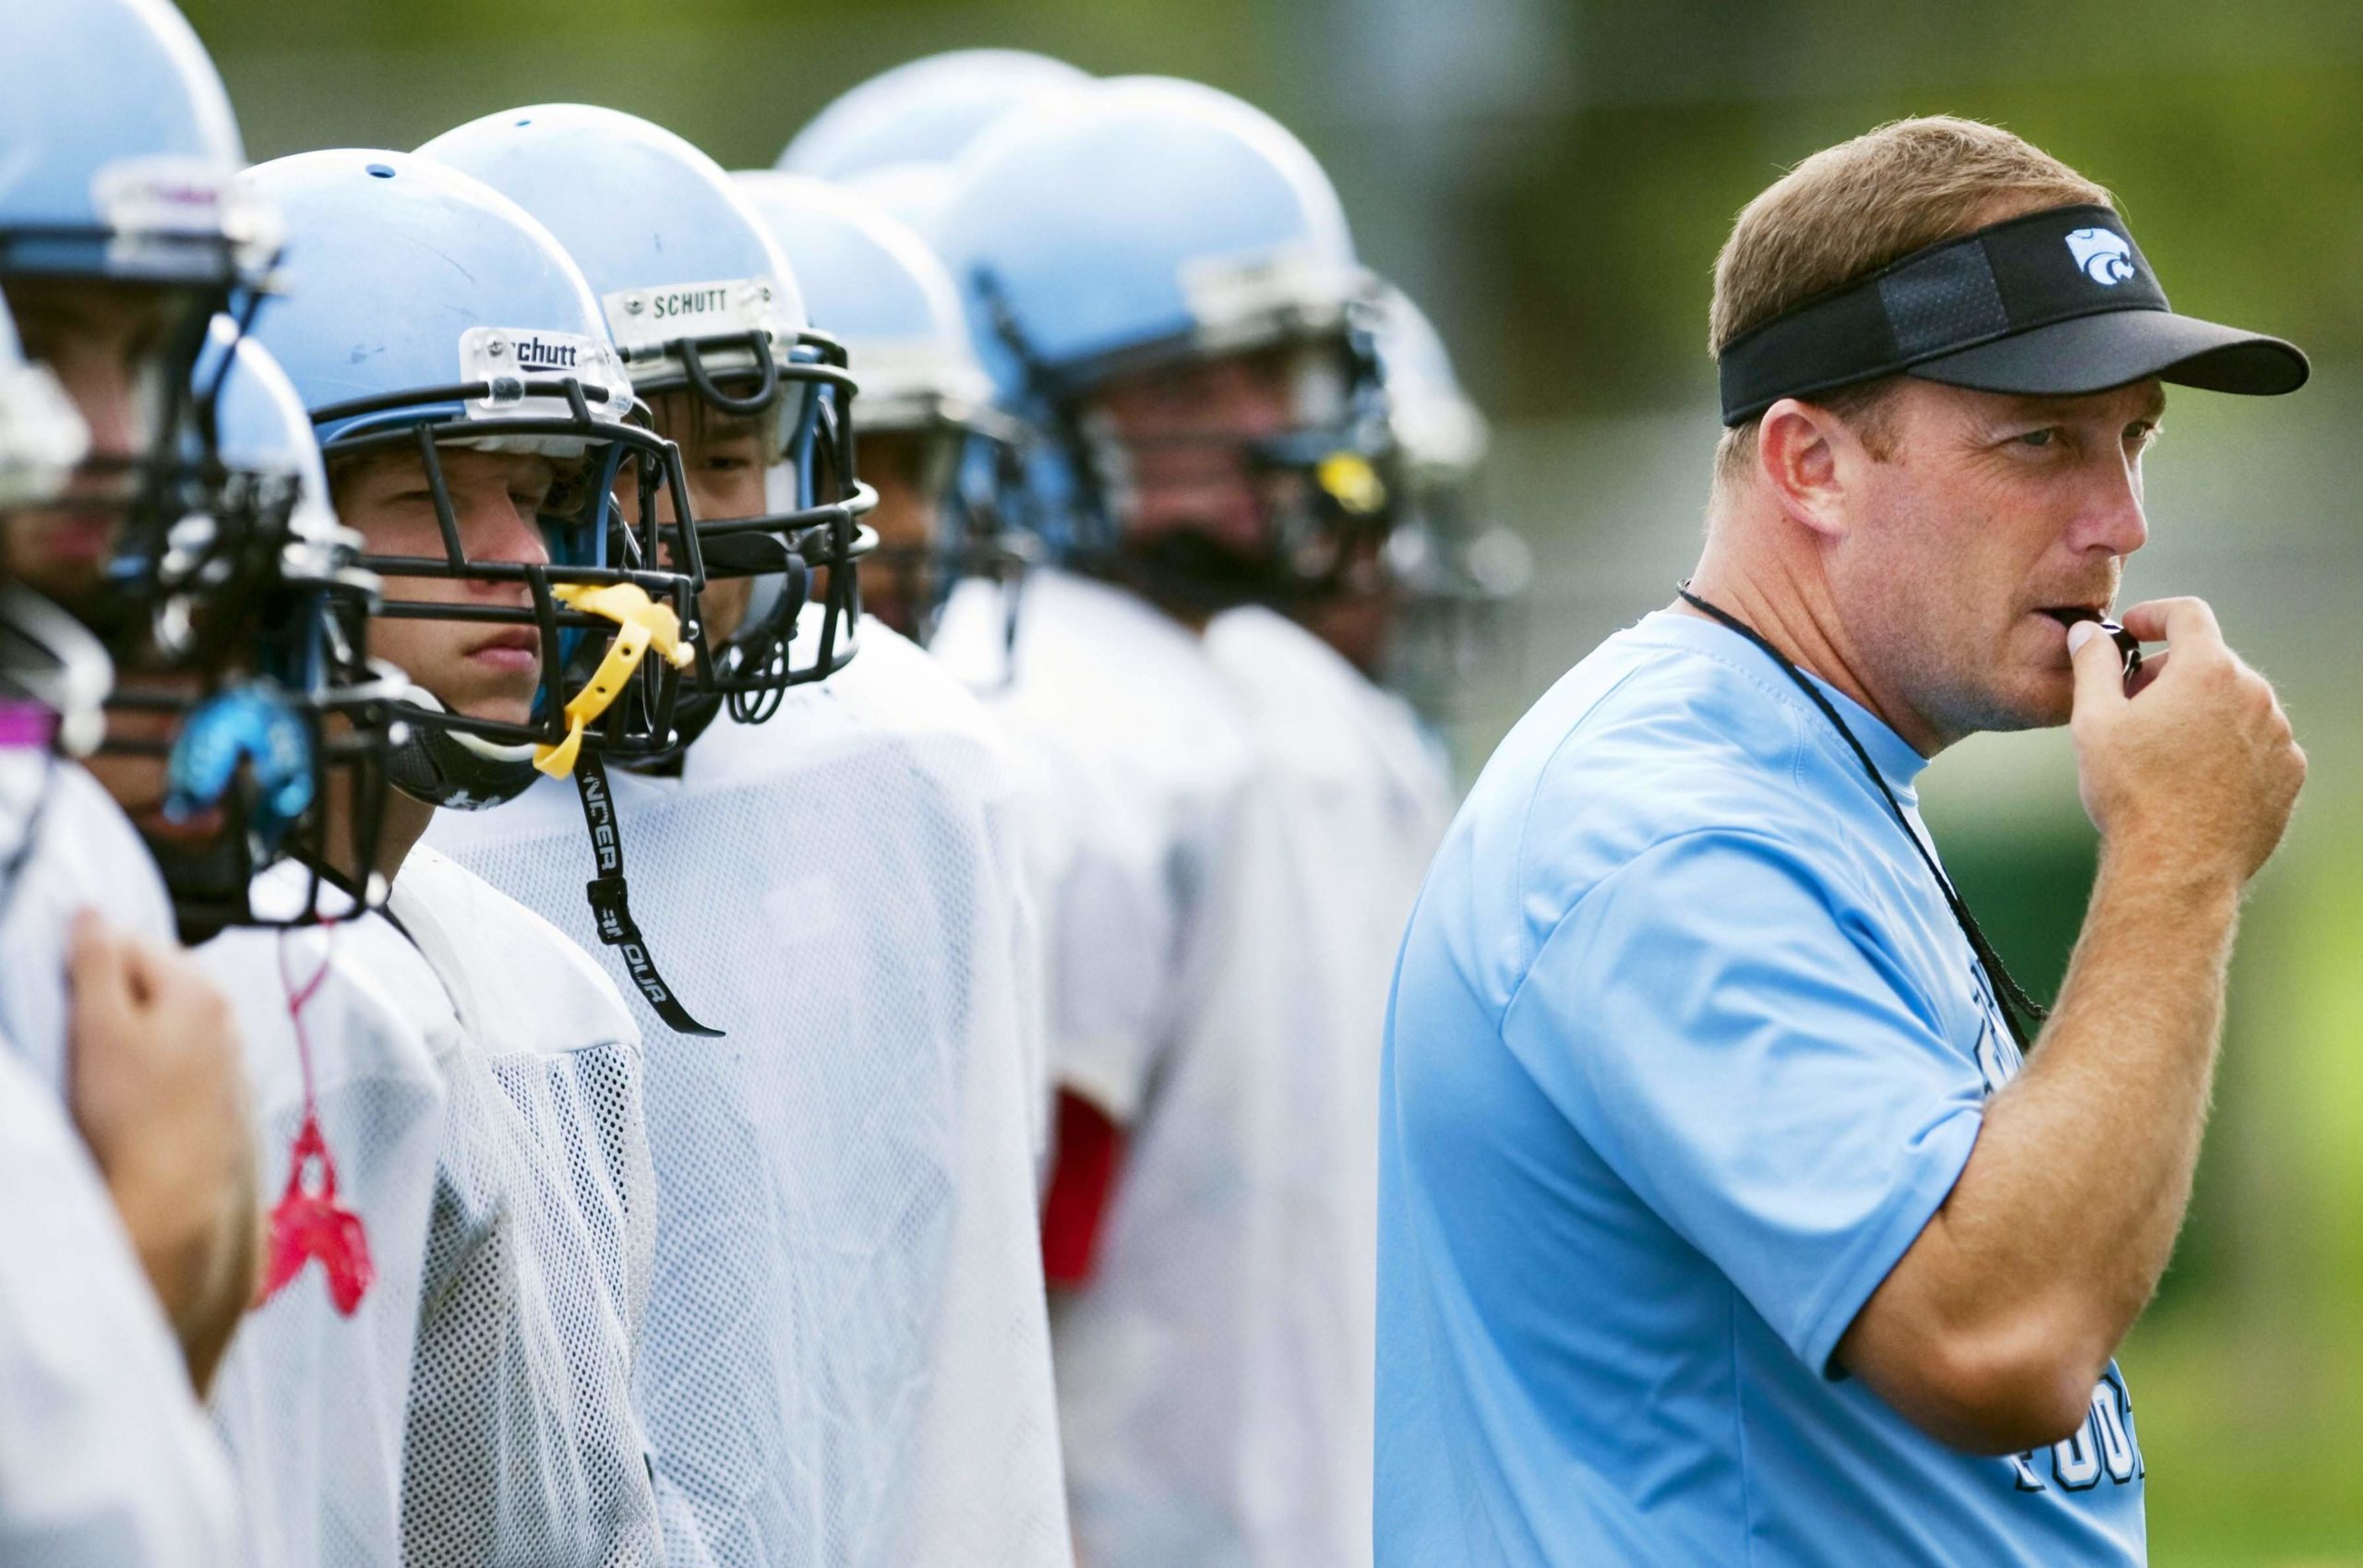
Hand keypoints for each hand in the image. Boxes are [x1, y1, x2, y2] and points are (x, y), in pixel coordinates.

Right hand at [65, 913, 260, 1393]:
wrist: (175, 1197)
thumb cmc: (132, 1111)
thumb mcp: (100, 1026)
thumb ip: (95, 962)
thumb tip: (91, 912)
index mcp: (198, 987)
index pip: (131, 942)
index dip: (86, 957)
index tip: (58, 988)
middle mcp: (226, 1016)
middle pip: (155, 982)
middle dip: (113, 996)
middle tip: (76, 1033)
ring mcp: (231, 1058)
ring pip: (168, 1024)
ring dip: (134, 1034)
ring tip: (100, 1071)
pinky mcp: (224, 1097)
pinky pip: (181, 1063)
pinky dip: (154, 1068)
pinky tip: (131, 1098)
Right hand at [2068, 597, 2305, 886]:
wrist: (2177, 866)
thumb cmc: (2133, 794)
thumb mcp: (2093, 721)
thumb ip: (2093, 664)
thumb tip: (2087, 634)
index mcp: (2207, 670)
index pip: (2187, 614)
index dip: (2155, 615)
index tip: (2134, 631)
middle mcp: (2253, 693)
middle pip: (2210, 661)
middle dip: (2171, 674)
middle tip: (2133, 706)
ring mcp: (2278, 734)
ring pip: (2235, 703)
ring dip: (2201, 712)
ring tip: (2163, 751)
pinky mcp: (2288, 772)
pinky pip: (2256, 743)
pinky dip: (2227, 747)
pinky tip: (2194, 778)